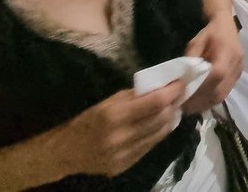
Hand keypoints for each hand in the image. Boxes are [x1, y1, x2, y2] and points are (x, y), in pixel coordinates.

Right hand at [55, 82, 184, 176]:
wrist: (66, 152)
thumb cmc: (86, 121)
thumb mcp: (108, 102)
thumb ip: (135, 96)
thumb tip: (162, 87)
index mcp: (114, 116)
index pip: (155, 103)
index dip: (173, 92)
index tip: (181, 82)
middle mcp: (121, 137)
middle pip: (161, 118)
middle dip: (174, 104)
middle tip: (180, 94)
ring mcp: (124, 154)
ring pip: (160, 134)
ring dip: (170, 119)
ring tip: (173, 108)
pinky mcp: (126, 165)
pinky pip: (150, 146)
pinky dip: (159, 133)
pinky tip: (161, 124)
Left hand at [182, 12, 242, 112]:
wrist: (226, 26)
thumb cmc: (209, 33)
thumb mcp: (195, 42)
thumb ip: (190, 60)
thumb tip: (183, 81)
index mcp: (227, 51)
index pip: (217, 74)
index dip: (201, 87)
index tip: (185, 95)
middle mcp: (236, 63)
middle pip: (220, 89)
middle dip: (201, 101)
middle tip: (184, 107)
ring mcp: (239, 71)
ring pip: (223, 94)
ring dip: (206, 104)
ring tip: (191, 107)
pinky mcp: (237, 76)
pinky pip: (225, 92)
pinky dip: (212, 100)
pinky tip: (201, 102)